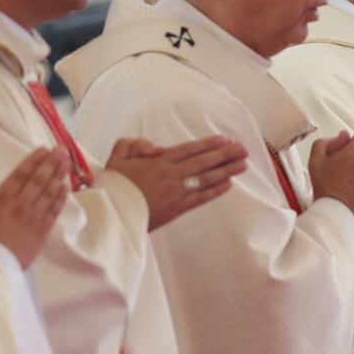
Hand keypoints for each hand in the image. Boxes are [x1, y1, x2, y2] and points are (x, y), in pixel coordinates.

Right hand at [0, 146, 70, 268]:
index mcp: (2, 201)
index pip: (21, 175)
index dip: (33, 160)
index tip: (42, 149)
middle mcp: (21, 206)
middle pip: (39, 180)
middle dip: (50, 163)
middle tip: (60, 150)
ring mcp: (34, 218)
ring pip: (49, 193)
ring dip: (58, 176)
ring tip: (65, 163)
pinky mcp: (42, 232)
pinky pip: (55, 210)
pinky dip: (61, 197)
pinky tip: (66, 187)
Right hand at [105, 135, 248, 230]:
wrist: (110, 214)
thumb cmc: (113, 184)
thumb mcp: (118, 155)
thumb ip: (135, 144)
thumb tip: (157, 147)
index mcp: (157, 161)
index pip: (189, 150)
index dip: (209, 144)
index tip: (226, 140)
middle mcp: (170, 175)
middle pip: (203, 162)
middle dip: (225, 155)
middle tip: (243, 149)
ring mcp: (175, 193)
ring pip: (206, 179)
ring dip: (227, 171)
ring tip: (243, 164)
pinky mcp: (176, 209)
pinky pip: (200, 198)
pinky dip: (215, 191)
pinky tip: (229, 184)